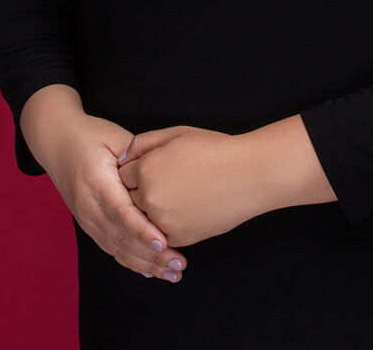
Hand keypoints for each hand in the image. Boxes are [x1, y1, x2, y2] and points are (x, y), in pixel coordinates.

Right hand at [43, 112, 188, 281]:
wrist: (57, 142)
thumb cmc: (90, 135)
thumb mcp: (115, 137)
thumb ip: (137, 156)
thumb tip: (161, 175)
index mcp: (96, 180)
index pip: (120, 211)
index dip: (142, 230)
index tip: (163, 243)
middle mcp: (88, 204)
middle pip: (121, 236)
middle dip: (151, 255)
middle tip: (179, 264)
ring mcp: (86, 217)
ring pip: (116, 248)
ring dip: (145, 263)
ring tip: (173, 272)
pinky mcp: (88, 224)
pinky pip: (110, 247)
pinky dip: (131, 261)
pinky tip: (151, 270)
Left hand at [118, 125, 267, 246]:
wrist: (249, 175)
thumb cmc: (215, 150)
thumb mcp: (177, 134)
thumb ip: (144, 144)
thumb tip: (123, 159)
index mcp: (147, 170)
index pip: (122, 175)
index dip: (134, 170)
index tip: (146, 169)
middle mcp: (150, 198)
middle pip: (127, 199)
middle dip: (137, 192)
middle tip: (160, 184)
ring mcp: (164, 221)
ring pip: (142, 220)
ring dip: (150, 211)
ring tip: (175, 196)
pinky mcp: (179, 238)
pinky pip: (160, 234)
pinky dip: (166, 225)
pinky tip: (184, 209)